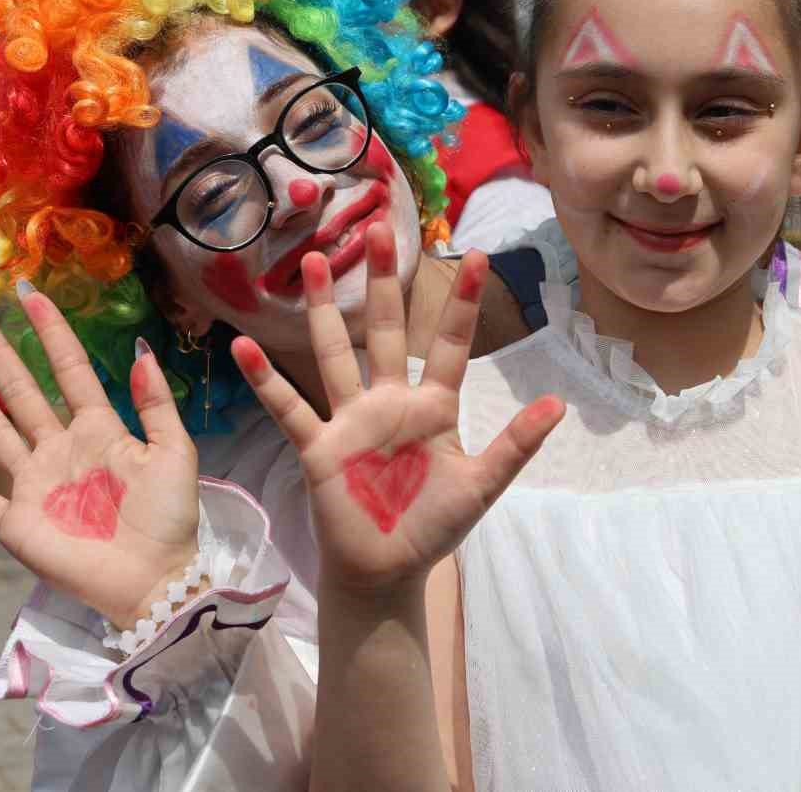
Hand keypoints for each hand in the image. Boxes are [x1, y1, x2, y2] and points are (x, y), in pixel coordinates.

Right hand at [0, 284, 200, 626]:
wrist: (154, 579)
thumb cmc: (170, 518)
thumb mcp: (174, 452)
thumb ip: (155, 403)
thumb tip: (140, 348)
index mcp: (100, 429)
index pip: (68, 369)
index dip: (50, 331)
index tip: (29, 293)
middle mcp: (61, 448)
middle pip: (22, 391)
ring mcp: (34, 483)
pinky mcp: (16, 522)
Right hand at [231, 222, 563, 596]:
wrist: (387, 571)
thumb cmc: (434, 526)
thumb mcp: (482, 485)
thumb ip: (515, 445)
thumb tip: (557, 405)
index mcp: (433, 407)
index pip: (450, 345)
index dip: (461, 303)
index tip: (475, 255)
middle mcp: (389, 402)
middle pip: (387, 331)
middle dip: (384, 282)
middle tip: (377, 229)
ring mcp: (351, 421)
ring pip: (336, 354)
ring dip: (326, 311)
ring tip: (317, 263)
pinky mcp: (319, 448)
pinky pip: (290, 409)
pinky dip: (267, 380)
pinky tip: (243, 347)